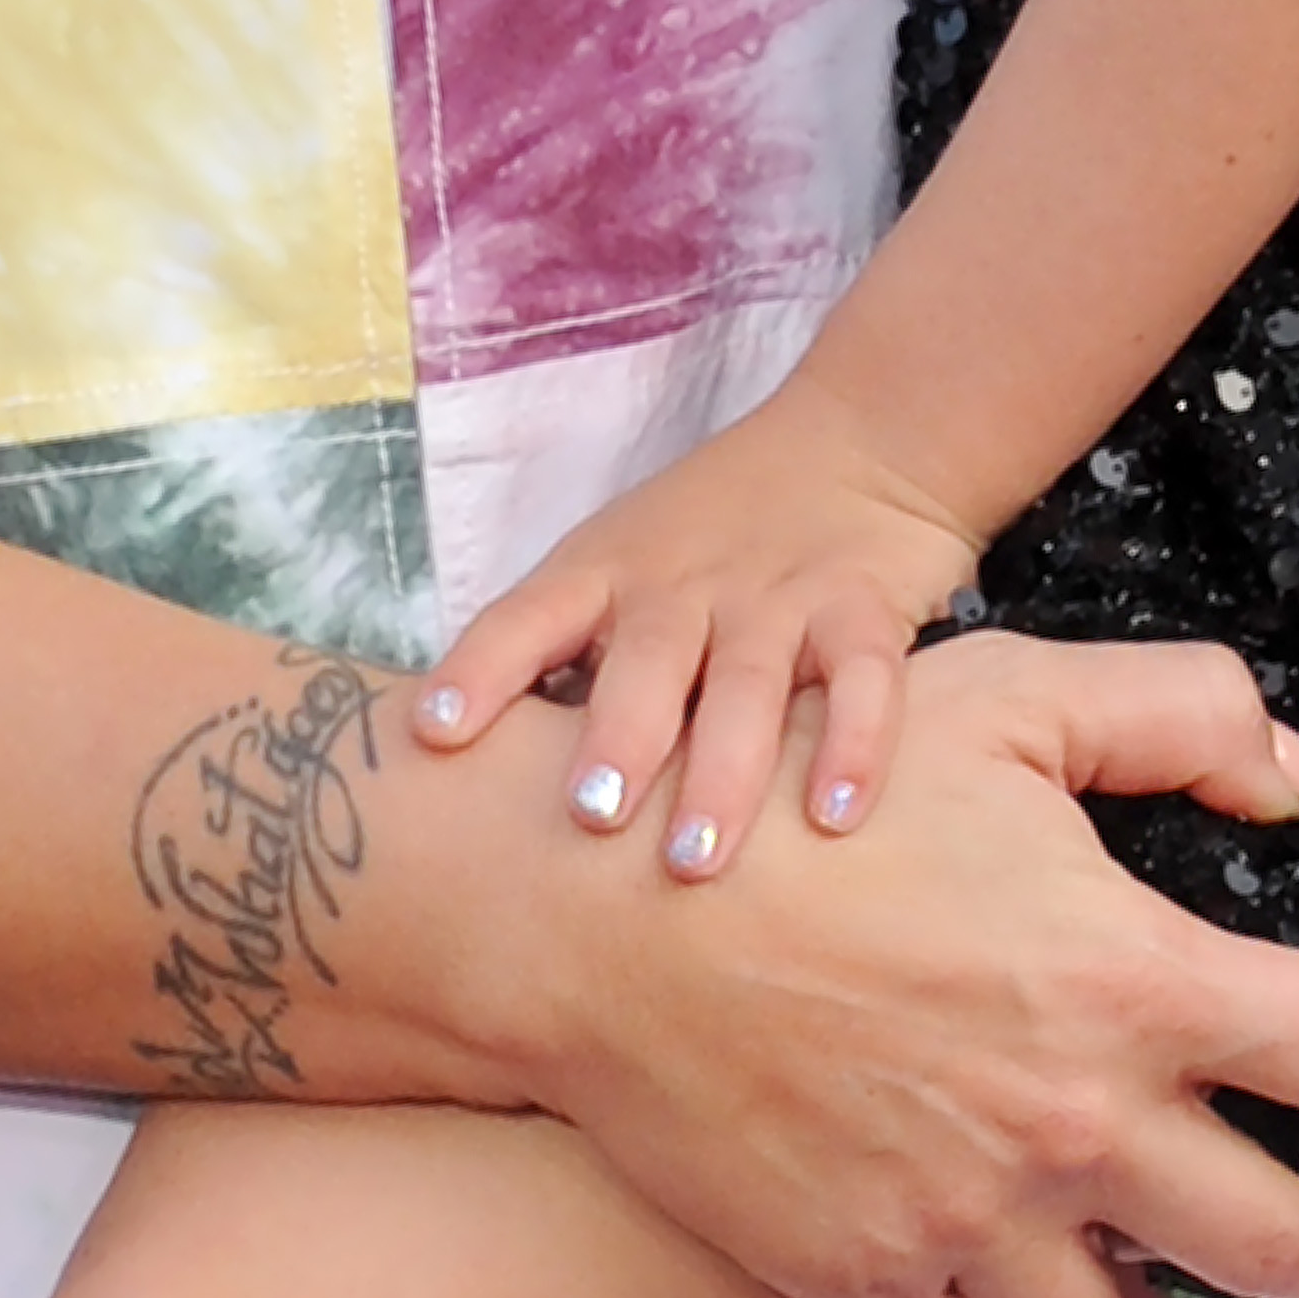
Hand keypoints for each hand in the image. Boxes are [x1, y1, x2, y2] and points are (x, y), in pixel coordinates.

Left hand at [414, 373, 988, 869]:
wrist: (858, 440)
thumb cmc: (711, 531)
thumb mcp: (623, 564)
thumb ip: (568, 655)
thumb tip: (476, 776)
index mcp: (605, 571)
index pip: (526, 617)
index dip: (479, 671)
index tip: (436, 735)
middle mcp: (683, 583)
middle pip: (645, 661)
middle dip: (617, 740)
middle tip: (591, 817)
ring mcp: (776, 595)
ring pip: (747, 685)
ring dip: (721, 772)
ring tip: (697, 857)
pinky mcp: (861, 608)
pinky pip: (863, 680)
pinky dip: (855, 747)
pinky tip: (836, 817)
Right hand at [498, 630, 1298, 1297]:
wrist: (599, 915)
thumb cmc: (808, 785)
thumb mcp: (1001, 696)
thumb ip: (1173, 713)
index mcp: (1130, 978)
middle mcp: (1076, 1125)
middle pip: (1282, 1247)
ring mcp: (972, 1222)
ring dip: (1151, 1297)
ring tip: (1147, 1253)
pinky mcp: (870, 1285)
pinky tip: (993, 1266)